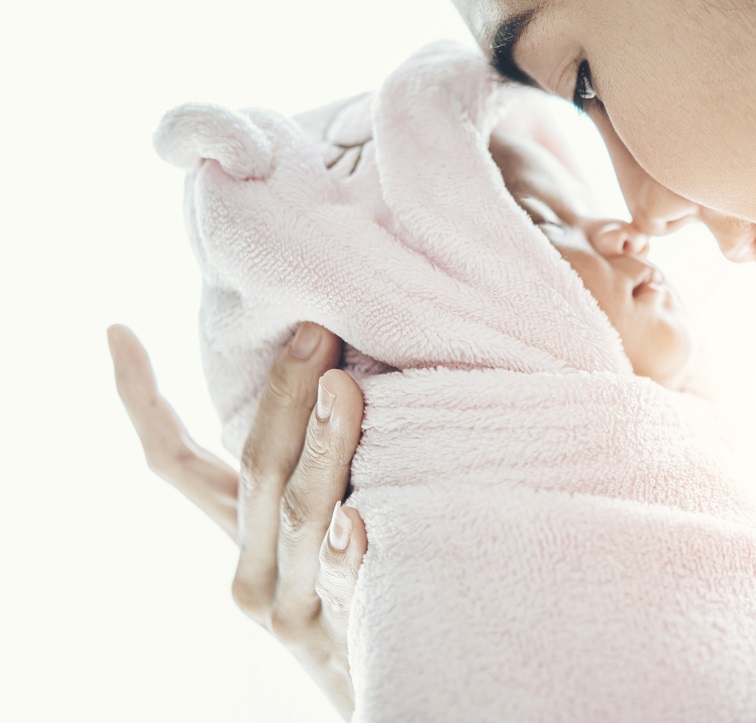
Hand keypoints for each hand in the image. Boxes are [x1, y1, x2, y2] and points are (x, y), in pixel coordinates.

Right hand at [108, 323, 367, 720]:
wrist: (377, 686)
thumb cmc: (346, 587)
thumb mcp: (309, 527)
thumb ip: (310, 466)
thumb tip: (330, 365)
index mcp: (238, 534)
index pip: (176, 464)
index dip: (143, 400)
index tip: (117, 332)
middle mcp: (251, 570)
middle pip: (255, 472)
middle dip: (284, 396)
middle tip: (313, 331)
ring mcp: (293, 606)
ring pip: (302, 516)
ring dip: (325, 447)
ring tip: (342, 388)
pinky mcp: (342, 635)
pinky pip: (349, 583)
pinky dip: (351, 548)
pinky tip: (361, 516)